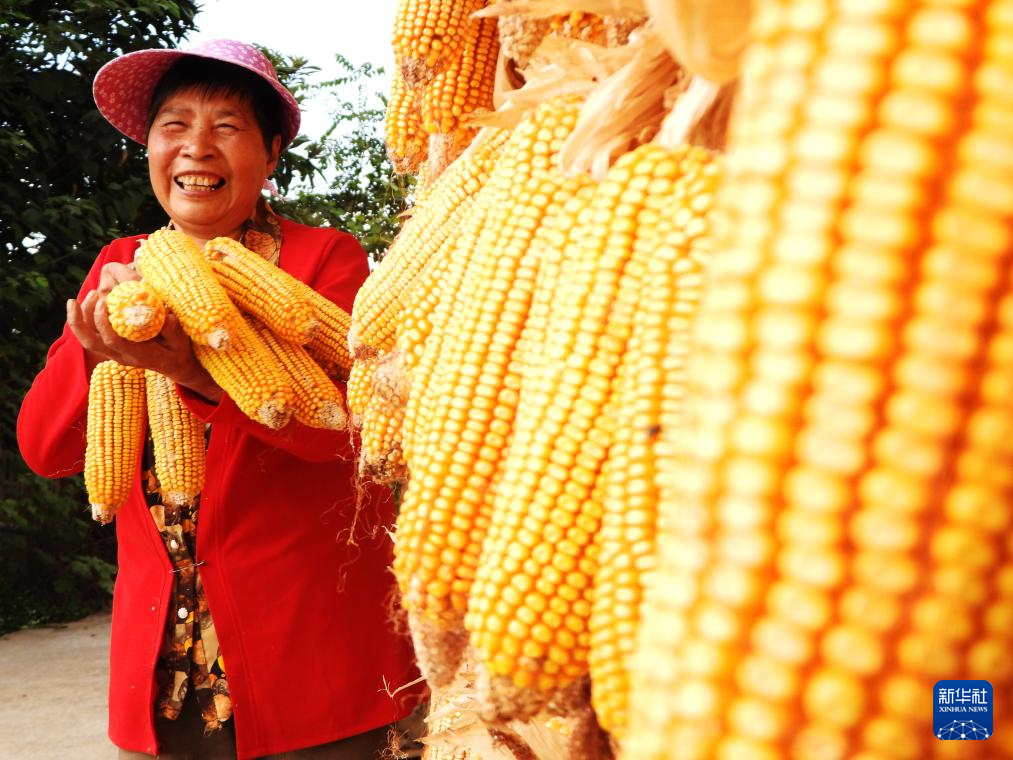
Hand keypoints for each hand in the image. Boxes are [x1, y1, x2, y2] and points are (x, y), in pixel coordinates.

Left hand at [67, 267, 222, 402]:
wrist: (175, 366)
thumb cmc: (178, 352)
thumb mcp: (181, 343)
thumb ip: (172, 331)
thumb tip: (166, 316)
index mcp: (136, 355)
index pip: (112, 341)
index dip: (103, 322)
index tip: (104, 302)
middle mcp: (120, 356)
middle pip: (90, 343)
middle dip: (78, 321)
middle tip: (76, 300)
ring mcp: (114, 353)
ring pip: (87, 339)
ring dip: (81, 318)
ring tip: (91, 295)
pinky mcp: (112, 348)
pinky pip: (92, 335)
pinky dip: (86, 319)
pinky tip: (93, 303)